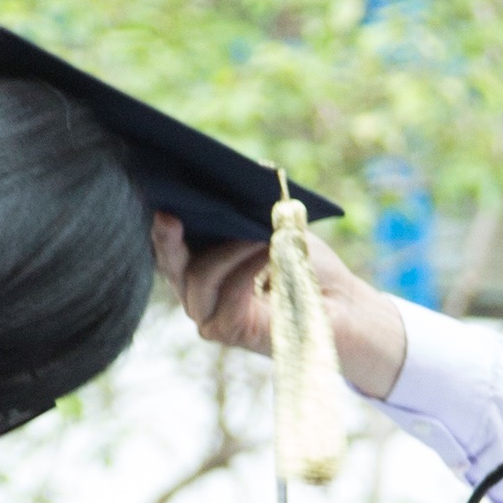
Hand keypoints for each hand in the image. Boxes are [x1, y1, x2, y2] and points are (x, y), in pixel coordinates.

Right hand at [153, 214, 409, 398]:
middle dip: (168, 239)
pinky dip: (246, 270)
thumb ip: (259, 208)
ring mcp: (211, 316)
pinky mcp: (230, 331)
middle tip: (171, 215)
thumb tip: (255, 171)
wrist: (342, 305)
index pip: (170, 246)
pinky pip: (227, 296)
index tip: (161, 204)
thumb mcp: (280, 226)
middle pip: (170, 265)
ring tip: (258, 234)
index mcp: (203, 263)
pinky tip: (266, 251)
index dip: (161, 226)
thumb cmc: (308, 265)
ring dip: (228, 251)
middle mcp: (199, 293)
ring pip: (197, 279)